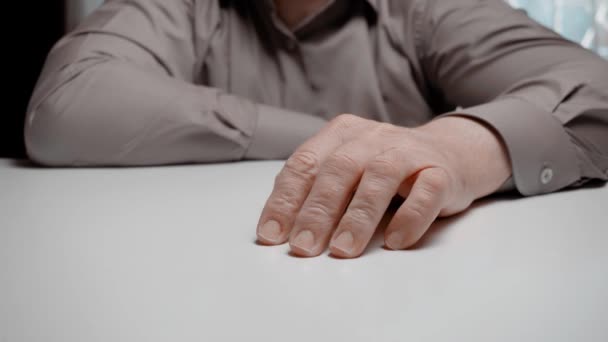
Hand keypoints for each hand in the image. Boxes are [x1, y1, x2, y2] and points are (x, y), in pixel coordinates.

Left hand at [256, 114, 510, 257]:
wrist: (451, 152)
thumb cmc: (386, 171)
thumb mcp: (347, 171)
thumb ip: (317, 190)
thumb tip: (280, 232)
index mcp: (341, 134)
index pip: (304, 164)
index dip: (285, 200)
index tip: (271, 236)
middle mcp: (372, 137)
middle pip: (338, 169)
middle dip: (317, 211)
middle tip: (303, 247)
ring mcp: (408, 151)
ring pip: (379, 178)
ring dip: (359, 216)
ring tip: (343, 250)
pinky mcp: (441, 171)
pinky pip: (426, 192)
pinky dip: (410, 218)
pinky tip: (395, 242)